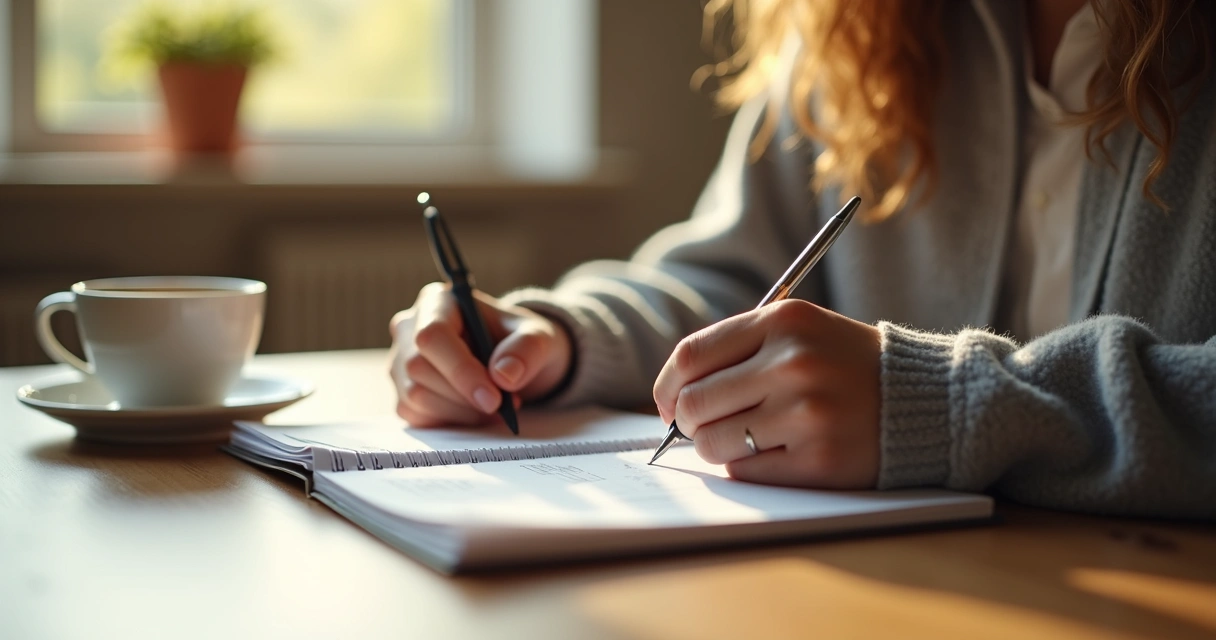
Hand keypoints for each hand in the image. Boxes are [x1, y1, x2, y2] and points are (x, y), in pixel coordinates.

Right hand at [389, 282, 572, 426]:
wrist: (514, 363)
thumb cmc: (521, 343)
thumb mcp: (538, 338)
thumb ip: (527, 350)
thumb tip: (503, 375)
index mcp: (438, 301)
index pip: (432, 335)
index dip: (460, 370)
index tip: (494, 398)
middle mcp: (410, 328)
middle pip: (418, 368)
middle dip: (464, 395)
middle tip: (504, 403)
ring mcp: (401, 361)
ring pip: (415, 396)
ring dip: (461, 411)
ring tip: (494, 405)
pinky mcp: (403, 393)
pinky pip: (417, 415)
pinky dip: (452, 421)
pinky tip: (476, 412)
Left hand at [653, 300, 881, 487]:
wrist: (924, 399)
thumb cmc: (844, 364)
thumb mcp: (798, 330)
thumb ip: (737, 350)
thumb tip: (671, 397)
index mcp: (784, 322)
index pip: (690, 357)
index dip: (666, 386)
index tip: (669, 402)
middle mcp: (793, 364)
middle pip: (694, 403)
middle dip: (687, 421)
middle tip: (702, 426)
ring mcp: (807, 414)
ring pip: (713, 442)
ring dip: (716, 447)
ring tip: (747, 438)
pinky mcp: (819, 460)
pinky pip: (746, 472)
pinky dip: (747, 467)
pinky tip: (776, 453)